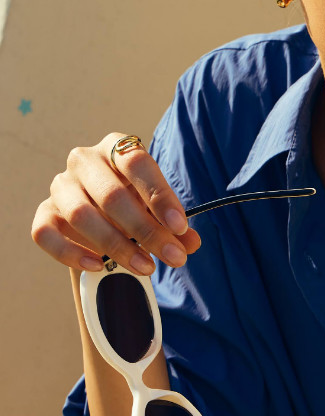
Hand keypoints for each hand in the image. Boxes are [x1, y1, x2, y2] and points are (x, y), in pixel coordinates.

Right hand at [31, 132, 201, 273]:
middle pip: (111, 194)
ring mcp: (61, 186)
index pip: (136, 162)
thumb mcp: (157, 209)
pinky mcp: (44, 213)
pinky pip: (45, 233)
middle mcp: (84, 161)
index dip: (159, 195)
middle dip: (146, 231)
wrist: (100, 212)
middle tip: (173, 257)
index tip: (180, 227)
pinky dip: (71, 253)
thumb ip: (174, 225)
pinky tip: (98, 265)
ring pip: (80, 215)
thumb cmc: (135, 203)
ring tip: (147, 268)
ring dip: (117, 246)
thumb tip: (190, 244)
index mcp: (116, 148)